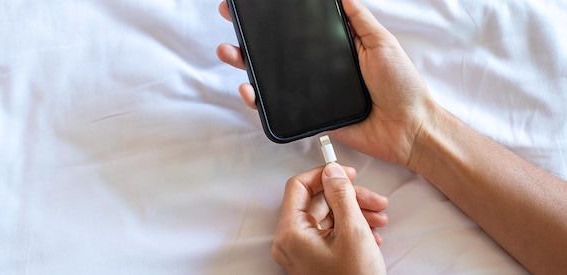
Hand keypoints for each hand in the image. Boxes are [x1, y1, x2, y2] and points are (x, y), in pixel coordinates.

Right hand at [217, 0, 438, 165]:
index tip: (255, 6)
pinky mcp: (309, 116)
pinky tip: (249, 89)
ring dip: (245, 66)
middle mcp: (319, 69)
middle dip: (251, 38)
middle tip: (231, 23)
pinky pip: (279, 108)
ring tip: (230, 52)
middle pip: (277, 53)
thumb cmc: (400, 84)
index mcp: (334, 48)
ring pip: (272, 79)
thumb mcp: (381, 43)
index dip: (275, 19)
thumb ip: (358, 19)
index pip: (298, 29)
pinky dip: (259, 100)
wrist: (407, 128)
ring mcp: (312, 93)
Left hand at [272, 163, 386, 274]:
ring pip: (327, 218)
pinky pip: (329, 234)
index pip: (297, 187)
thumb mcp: (352, 230)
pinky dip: (351, 229)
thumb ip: (341, 195)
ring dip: (355, 213)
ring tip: (380, 219)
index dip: (323, 175)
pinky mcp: (314, 259)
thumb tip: (332, 171)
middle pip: (316, 203)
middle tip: (374, 201)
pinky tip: (372, 234)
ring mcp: (301, 252)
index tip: (345, 172)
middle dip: (349, 198)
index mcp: (291, 233)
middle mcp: (290, 242)